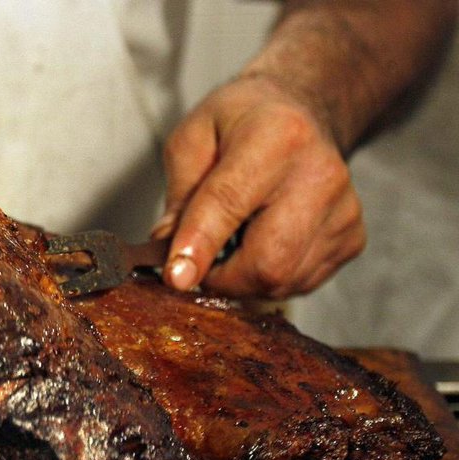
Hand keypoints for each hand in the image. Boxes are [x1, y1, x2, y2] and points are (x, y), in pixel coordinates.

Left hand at [154, 74, 365, 298]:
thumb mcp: (192, 139)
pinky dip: (270, 277)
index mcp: (277, 137)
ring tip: (236, 238)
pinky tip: (263, 241)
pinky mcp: (352, 239)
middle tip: (200, 260)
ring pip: (282, 282)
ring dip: (244, 278)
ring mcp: (344, 211)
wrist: (301, 112)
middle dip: (221, 277)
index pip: (229, 204)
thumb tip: (171, 254)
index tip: (177, 277)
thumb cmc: (240, 123)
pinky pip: (299, 283)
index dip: (199, 246)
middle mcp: (320, 175)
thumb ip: (179, 196)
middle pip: (268, 261)